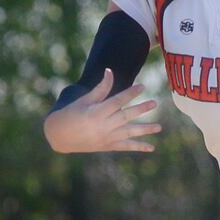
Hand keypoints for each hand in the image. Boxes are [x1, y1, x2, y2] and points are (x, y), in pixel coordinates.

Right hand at [44, 69, 159, 153]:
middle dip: (141, 109)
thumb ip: (101, 88)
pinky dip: (138, 147)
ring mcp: (106, 137)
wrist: (60, 136)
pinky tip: (151, 148)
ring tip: (159, 127)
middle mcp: (103, 125)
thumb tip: (110, 71)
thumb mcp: (84, 100)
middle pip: (125, 116)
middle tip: (155, 103)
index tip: (142, 86)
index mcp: (96, 112)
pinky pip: (125, 147)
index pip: (117, 101)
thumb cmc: (72, 113)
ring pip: (129, 133)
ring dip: (145, 130)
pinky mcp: (107, 146)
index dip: (130, 93)